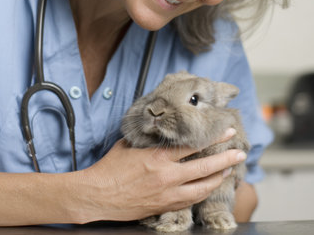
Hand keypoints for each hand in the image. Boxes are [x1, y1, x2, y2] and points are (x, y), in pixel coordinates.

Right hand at [73, 129, 245, 223]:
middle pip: (205, 167)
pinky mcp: (164, 207)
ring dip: (219, 177)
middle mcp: (167, 176)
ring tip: (230, 169)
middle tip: (239, 152)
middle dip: (225, 158)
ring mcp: (167, 195)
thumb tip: (161, 130)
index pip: (193, 146)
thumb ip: (149, 139)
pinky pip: (190, 200)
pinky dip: (203, 191)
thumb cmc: (110, 169)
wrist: (98, 196)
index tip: (226, 131)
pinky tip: (209, 186)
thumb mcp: (129, 145)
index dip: (212, 138)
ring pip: (202, 187)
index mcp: (158, 158)